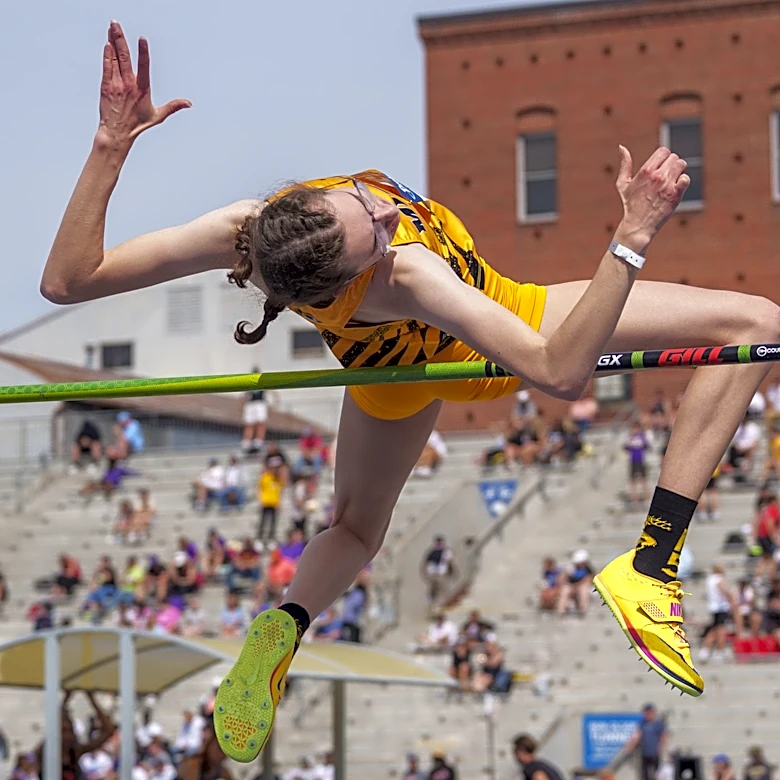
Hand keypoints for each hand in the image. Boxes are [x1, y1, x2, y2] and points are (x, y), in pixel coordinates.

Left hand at [96, 21, 190, 149]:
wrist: (117, 133)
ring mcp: (116, 85)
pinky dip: (107, 55)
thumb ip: (173, 107)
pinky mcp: (106, 87)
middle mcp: (129, 85)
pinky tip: (107, 44)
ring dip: (112, 41)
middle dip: (120, 38)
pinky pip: (106, 67)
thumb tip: (189, 104)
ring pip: (114, 58)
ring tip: (112, 27)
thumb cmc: (137, 125)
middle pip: (125, 57)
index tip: (142, 39)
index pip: (144, 67)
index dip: (143, 52)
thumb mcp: (158, 116)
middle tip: (116, 23)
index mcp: (143, 90)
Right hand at [614, 145, 689, 253]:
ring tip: (671, 180)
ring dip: (677, 171)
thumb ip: (624, 165)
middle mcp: (657, 176)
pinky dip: (683, 181)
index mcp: (645, 171)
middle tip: (666, 175)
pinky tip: (676, 187)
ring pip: (681, 165)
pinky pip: (686, 178)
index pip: (663, 151)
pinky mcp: (675, 195)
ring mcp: (667, 185)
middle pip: (674, 157)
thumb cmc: (630, 205)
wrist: (638, 226)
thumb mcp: (623, 184)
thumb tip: (622, 147)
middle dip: (671, 164)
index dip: (664, 157)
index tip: (661, 166)